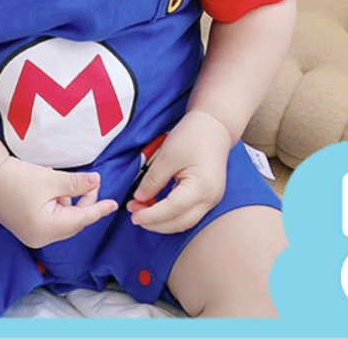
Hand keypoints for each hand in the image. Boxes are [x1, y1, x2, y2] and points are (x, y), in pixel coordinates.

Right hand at [0, 156, 118, 248]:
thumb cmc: (16, 178)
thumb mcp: (51, 179)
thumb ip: (76, 184)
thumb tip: (96, 182)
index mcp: (48, 228)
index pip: (82, 219)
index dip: (99, 209)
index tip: (115, 204)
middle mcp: (41, 237)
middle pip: (73, 221)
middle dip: (83, 201)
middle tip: (89, 181)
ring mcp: (33, 235)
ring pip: (62, 219)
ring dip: (67, 200)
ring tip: (59, 180)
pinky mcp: (27, 228)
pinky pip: (51, 218)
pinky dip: (56, 203)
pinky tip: (50, 186)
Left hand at [126, 109, 232, 233]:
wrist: (214, 126)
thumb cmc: (193, 135)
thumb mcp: (168, 154)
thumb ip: (153, 179)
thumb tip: (140, 199)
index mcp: (202, 187)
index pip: (173, 209)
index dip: (151, 215)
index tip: (133, 216)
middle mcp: (210, 198)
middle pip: (180, 222)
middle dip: (155, 223)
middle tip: (133, 215)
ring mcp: (211, 199)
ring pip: (184, 221)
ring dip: (161, 221)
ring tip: (140, 209)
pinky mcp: (207, 197)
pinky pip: (188, 213)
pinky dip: (170, 214)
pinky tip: (155, 206)